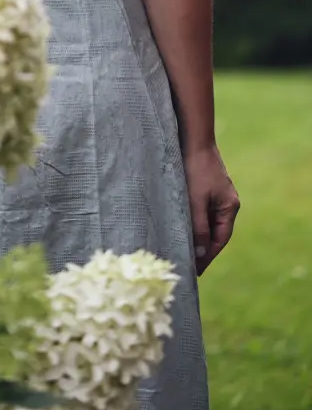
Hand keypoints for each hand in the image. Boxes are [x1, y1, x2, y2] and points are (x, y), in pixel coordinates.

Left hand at [182, 144, 239, 275]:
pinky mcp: (205, 187)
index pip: (219, 239)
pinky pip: (200, 210)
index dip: (207, 256)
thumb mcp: (196, 201)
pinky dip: (192, 221)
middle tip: (186, 264)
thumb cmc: (195, 169)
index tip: (195, 270)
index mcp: (229, 207)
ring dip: (196, 235)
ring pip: (206, 221)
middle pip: (214, 232)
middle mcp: (226, 202)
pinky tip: (180, 226)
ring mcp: (216, 195)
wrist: (193, 138)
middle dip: (202, 248)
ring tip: (181, 249)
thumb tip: (200, 253)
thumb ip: (198, 227)